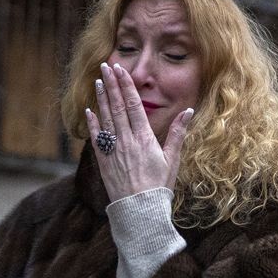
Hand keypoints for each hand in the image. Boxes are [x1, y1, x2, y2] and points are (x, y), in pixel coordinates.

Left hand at [84, 62, 192, 202]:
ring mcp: (113, 151)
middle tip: (106, 67)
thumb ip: (177, 133)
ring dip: (102, 98)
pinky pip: (95, 138)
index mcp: (145, 139)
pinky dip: (92, 123)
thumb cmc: (159, 186)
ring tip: (98, 81)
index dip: (126, 86)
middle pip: (117, 107)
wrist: (139, 211)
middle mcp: (126, 141)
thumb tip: (188, 111)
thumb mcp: (172, 160)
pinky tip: (89, 110)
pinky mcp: (103, 162)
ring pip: (105, 118)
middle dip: (112, 85)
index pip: (133, 105)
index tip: (121, 70)